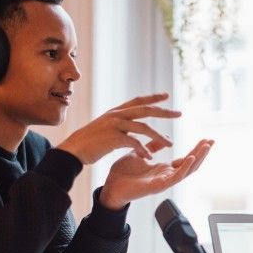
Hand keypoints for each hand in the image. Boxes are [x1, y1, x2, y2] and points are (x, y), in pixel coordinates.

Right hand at [56, 93, 179, 164]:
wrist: (73, 150)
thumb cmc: (90, 142)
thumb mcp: (105, 128)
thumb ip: (119, 124)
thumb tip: (130, 125)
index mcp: (116, 112)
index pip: (138, 101)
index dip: (153, 98)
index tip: (166, 95)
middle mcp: (117, 115)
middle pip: (146, 110)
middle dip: (164, 112)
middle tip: (179, 113)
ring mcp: (115, 125)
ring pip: (143, 127)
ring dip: (159, 136)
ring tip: (170, 144)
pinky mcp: (113, 138)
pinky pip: (134, 143)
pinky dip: (143, 150)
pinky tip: (150, 157)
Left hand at [99, 139, 213, 209]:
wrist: (110, 188)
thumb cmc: (123, 174)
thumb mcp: (139, 154)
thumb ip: (152, 147)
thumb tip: (165, 139)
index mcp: (163, 169)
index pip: (185, 159)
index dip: (196, 150)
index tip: (206, 139)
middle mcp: (166, 176)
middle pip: (191, 165)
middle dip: (202, 153)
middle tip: (212, 141)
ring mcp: (164, 182)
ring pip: (187, 171)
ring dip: (198, 158)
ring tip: (206, 147)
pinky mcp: (158, 186)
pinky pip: (175, 178)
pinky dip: (184, 168)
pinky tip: (190, 158)